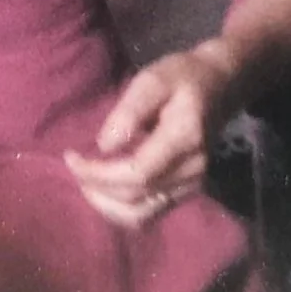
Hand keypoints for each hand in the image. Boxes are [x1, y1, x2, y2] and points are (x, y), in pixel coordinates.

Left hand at [63, 42, 239, 229]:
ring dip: (105, 205)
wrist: (219, 86)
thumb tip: (104, 146)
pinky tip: (104, 190)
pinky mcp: (186, 191)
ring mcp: (192, 184)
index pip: (136, 173)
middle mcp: (192, 169)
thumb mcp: (153, 79)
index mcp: (184, 138)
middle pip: (135, 197)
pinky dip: (120, 208)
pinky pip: (149, 214)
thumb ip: (129, 111)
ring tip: (85, 182)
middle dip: (96, 187)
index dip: (98, 173)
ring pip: (141, 215)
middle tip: (73, 167)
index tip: (71, 157)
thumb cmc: (181, 77)